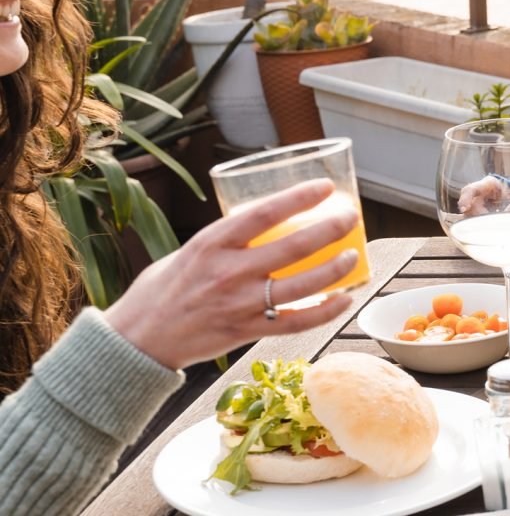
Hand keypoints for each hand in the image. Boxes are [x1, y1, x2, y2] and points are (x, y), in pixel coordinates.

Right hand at [104, 179, 361, 370]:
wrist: (135, 342)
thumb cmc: (161, 291)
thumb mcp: (189, 252)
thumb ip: (226, 240)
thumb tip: (264, 225)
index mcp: (210, 244)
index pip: (263, 213)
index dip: (299, 198)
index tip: (325, 188)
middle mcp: (228, 273)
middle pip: (293, 247)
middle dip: (331, 229)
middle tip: (352, 217)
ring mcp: (239, 305)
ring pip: (302, 285)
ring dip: (335, 269)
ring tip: (353, 255)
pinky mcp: (246, 332)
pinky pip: (295, 322)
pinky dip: (325, 311)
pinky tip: (344, 300)